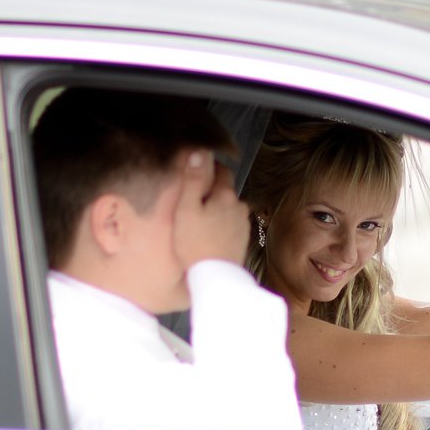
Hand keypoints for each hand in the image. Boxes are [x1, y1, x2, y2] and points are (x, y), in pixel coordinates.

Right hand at [170, 150, 248, 271]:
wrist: (215, 278)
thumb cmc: (195, 244)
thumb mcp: (187, 208)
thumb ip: (194, 179)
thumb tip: (199, 151)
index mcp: (226, 195)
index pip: (221, 169)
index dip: (208, 167)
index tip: (194, 170)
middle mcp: (239, 206)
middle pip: (226, 188)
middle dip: (212, 187)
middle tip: (193, 194)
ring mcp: (243, 224)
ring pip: (229, 206)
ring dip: (217, 206)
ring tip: (199, 215)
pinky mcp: (242, 240)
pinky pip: (231, 223)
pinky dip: (222, 222)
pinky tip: (209, 231)